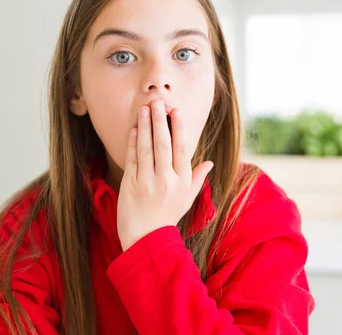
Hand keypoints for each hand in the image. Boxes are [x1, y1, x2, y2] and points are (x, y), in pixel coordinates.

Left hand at [117, 99, 213, 250]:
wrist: (146, 239)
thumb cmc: (167, 217)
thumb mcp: (187, 199)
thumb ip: (198, 179)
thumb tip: (210, 163)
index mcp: (182, 182)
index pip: (181, 150)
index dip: (178, 129)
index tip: (175, 112)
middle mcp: (167, 181)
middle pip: (163, 145)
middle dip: (160, 121)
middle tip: (157, 102)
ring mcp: (148, 182)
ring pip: (147, 149)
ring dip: (145, 126)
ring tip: (143, 109)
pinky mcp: (132, 185)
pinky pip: (133, 159)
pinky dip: (133, 143)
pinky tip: (134, 129)